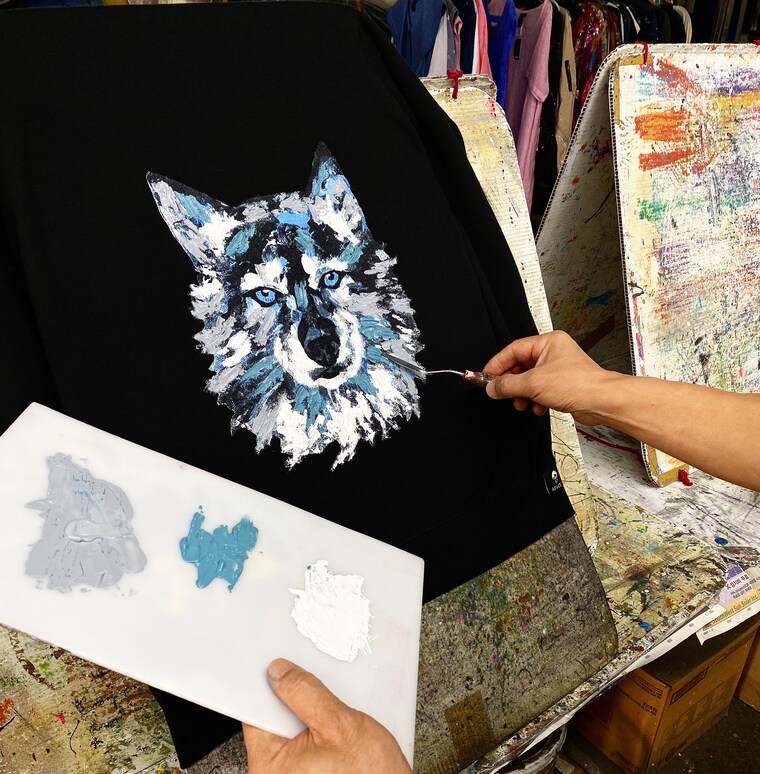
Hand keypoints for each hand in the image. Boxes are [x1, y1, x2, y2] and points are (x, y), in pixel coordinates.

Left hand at [242, 659, 411, 773]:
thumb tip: (279, 672)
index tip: (283, 667)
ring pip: (291, 728)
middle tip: (318, 692)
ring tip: (333, 715)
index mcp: (270, 766)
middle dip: (295, 699)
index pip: (256, 712)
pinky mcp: (306, 773)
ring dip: (310, 713)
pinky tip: (337, 728)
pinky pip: (303, 741)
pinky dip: (318, 728)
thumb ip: (305, 693)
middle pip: (273, 719)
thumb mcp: (339, 724)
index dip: (271, 685)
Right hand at [483, 330, 610, 424]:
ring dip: (522, 393)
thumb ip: (508, 385)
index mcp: (548, 342)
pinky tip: (536, 407)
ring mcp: (559, 369)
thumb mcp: (534, 384)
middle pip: (521, 365)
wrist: (601, 402)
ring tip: (520, 402)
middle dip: (512, 382)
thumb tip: (492, 387)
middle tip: (501, 392)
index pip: (514, 349)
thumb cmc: (579, 384)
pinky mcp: (563, 384)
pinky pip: (540, 389)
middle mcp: (554, 352)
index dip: (498, 364)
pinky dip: (535, 399)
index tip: (486, 376)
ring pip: (530, 379)